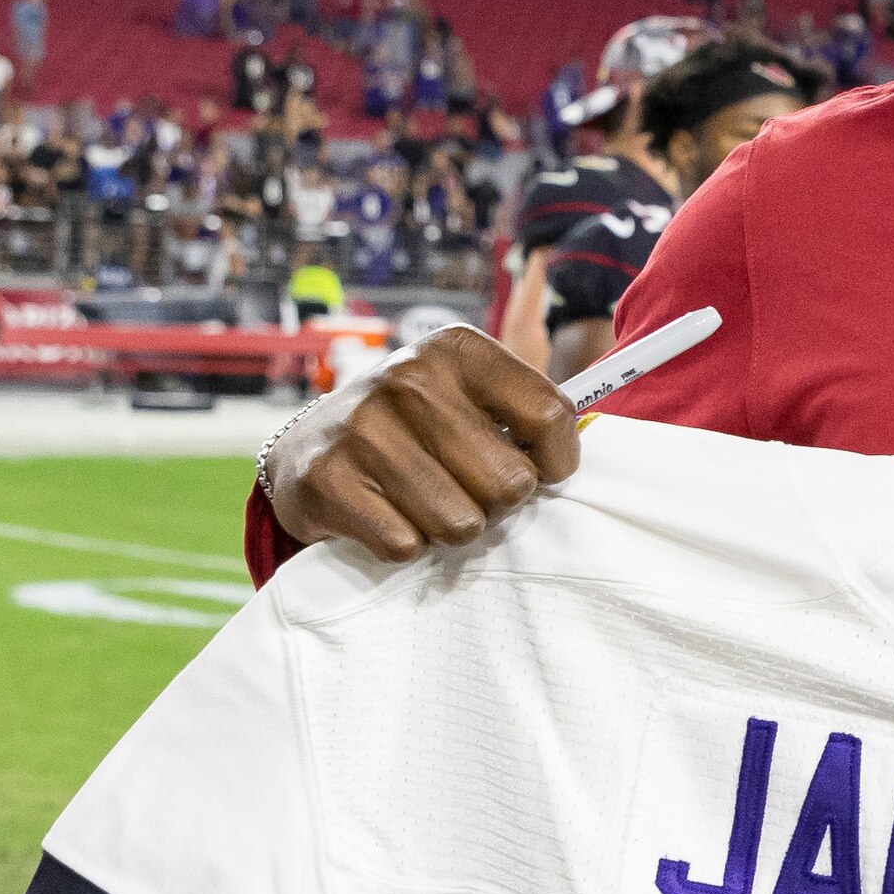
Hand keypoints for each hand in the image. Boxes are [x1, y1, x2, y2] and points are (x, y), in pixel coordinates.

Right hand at [266, 325, 579, 563]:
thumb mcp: (468, 394)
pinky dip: (404, 543)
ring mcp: (363, 428)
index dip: (557, 459)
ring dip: (451, 526)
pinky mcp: (327, 479)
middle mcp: (408, 379)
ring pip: (462, 523)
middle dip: (497, 500)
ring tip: (424, 500)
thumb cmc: (414, 427)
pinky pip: (407, 545)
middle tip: (465, 486)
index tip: (542, 469)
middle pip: (511, 482)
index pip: (550, 415)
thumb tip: (585, 440)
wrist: (308, 446)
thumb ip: (527, 412)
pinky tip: (385, 512)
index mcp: (456, 349)